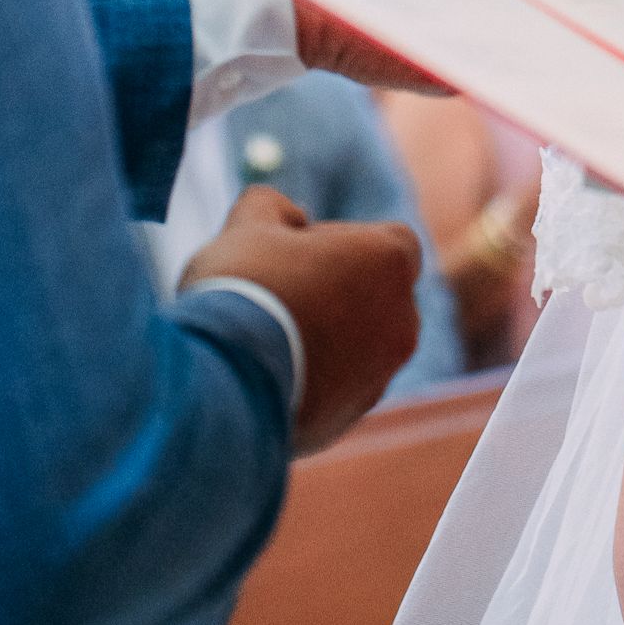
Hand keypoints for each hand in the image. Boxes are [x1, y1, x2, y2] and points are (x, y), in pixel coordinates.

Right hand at [182, 186, 420, 454]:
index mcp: (390, 262)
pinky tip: (265, 374)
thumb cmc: (243, 289)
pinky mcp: (350, 418)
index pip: (389, 241)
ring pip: (359, 345)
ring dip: (325, 336)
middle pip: (376, 295)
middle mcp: (402, 321)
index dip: (342, 241)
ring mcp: (380, 375)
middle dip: (337, 290)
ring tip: (266, 336)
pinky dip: (311, 378)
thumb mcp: (250, 224)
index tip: (296, 250)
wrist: (220, 384)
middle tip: (279, 291)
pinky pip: (336, 388)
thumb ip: (275, 206)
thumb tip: (291, 215)